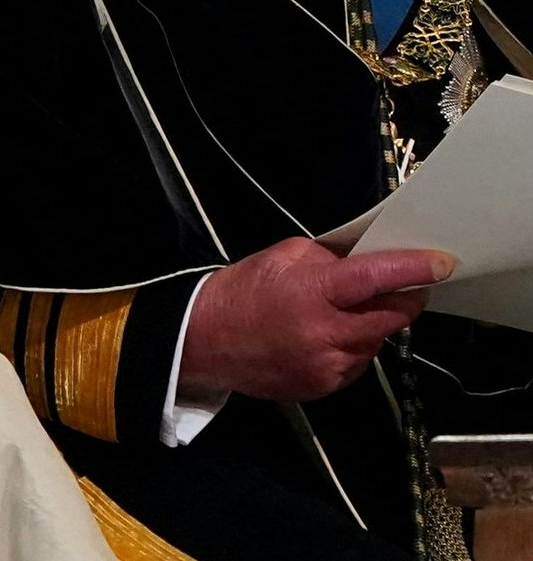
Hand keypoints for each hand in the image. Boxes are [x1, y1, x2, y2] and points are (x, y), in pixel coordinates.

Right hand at [179, 238, 452, 402]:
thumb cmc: (241, 291)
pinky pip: (355, 363)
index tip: (441, 263)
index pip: (374, 279)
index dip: (412, 270)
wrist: (202, 341)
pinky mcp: (324, 387)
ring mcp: (327, 366)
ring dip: (372, 325)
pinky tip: (325, 337)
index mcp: (311, 293)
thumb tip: (368, 263)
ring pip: (376, 343)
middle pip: (391, 318)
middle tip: (406, 286)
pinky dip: (351, 347)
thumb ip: (330, 261)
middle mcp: (325, 334)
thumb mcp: (282, 258)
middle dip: (405, 299)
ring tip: (344, 313)